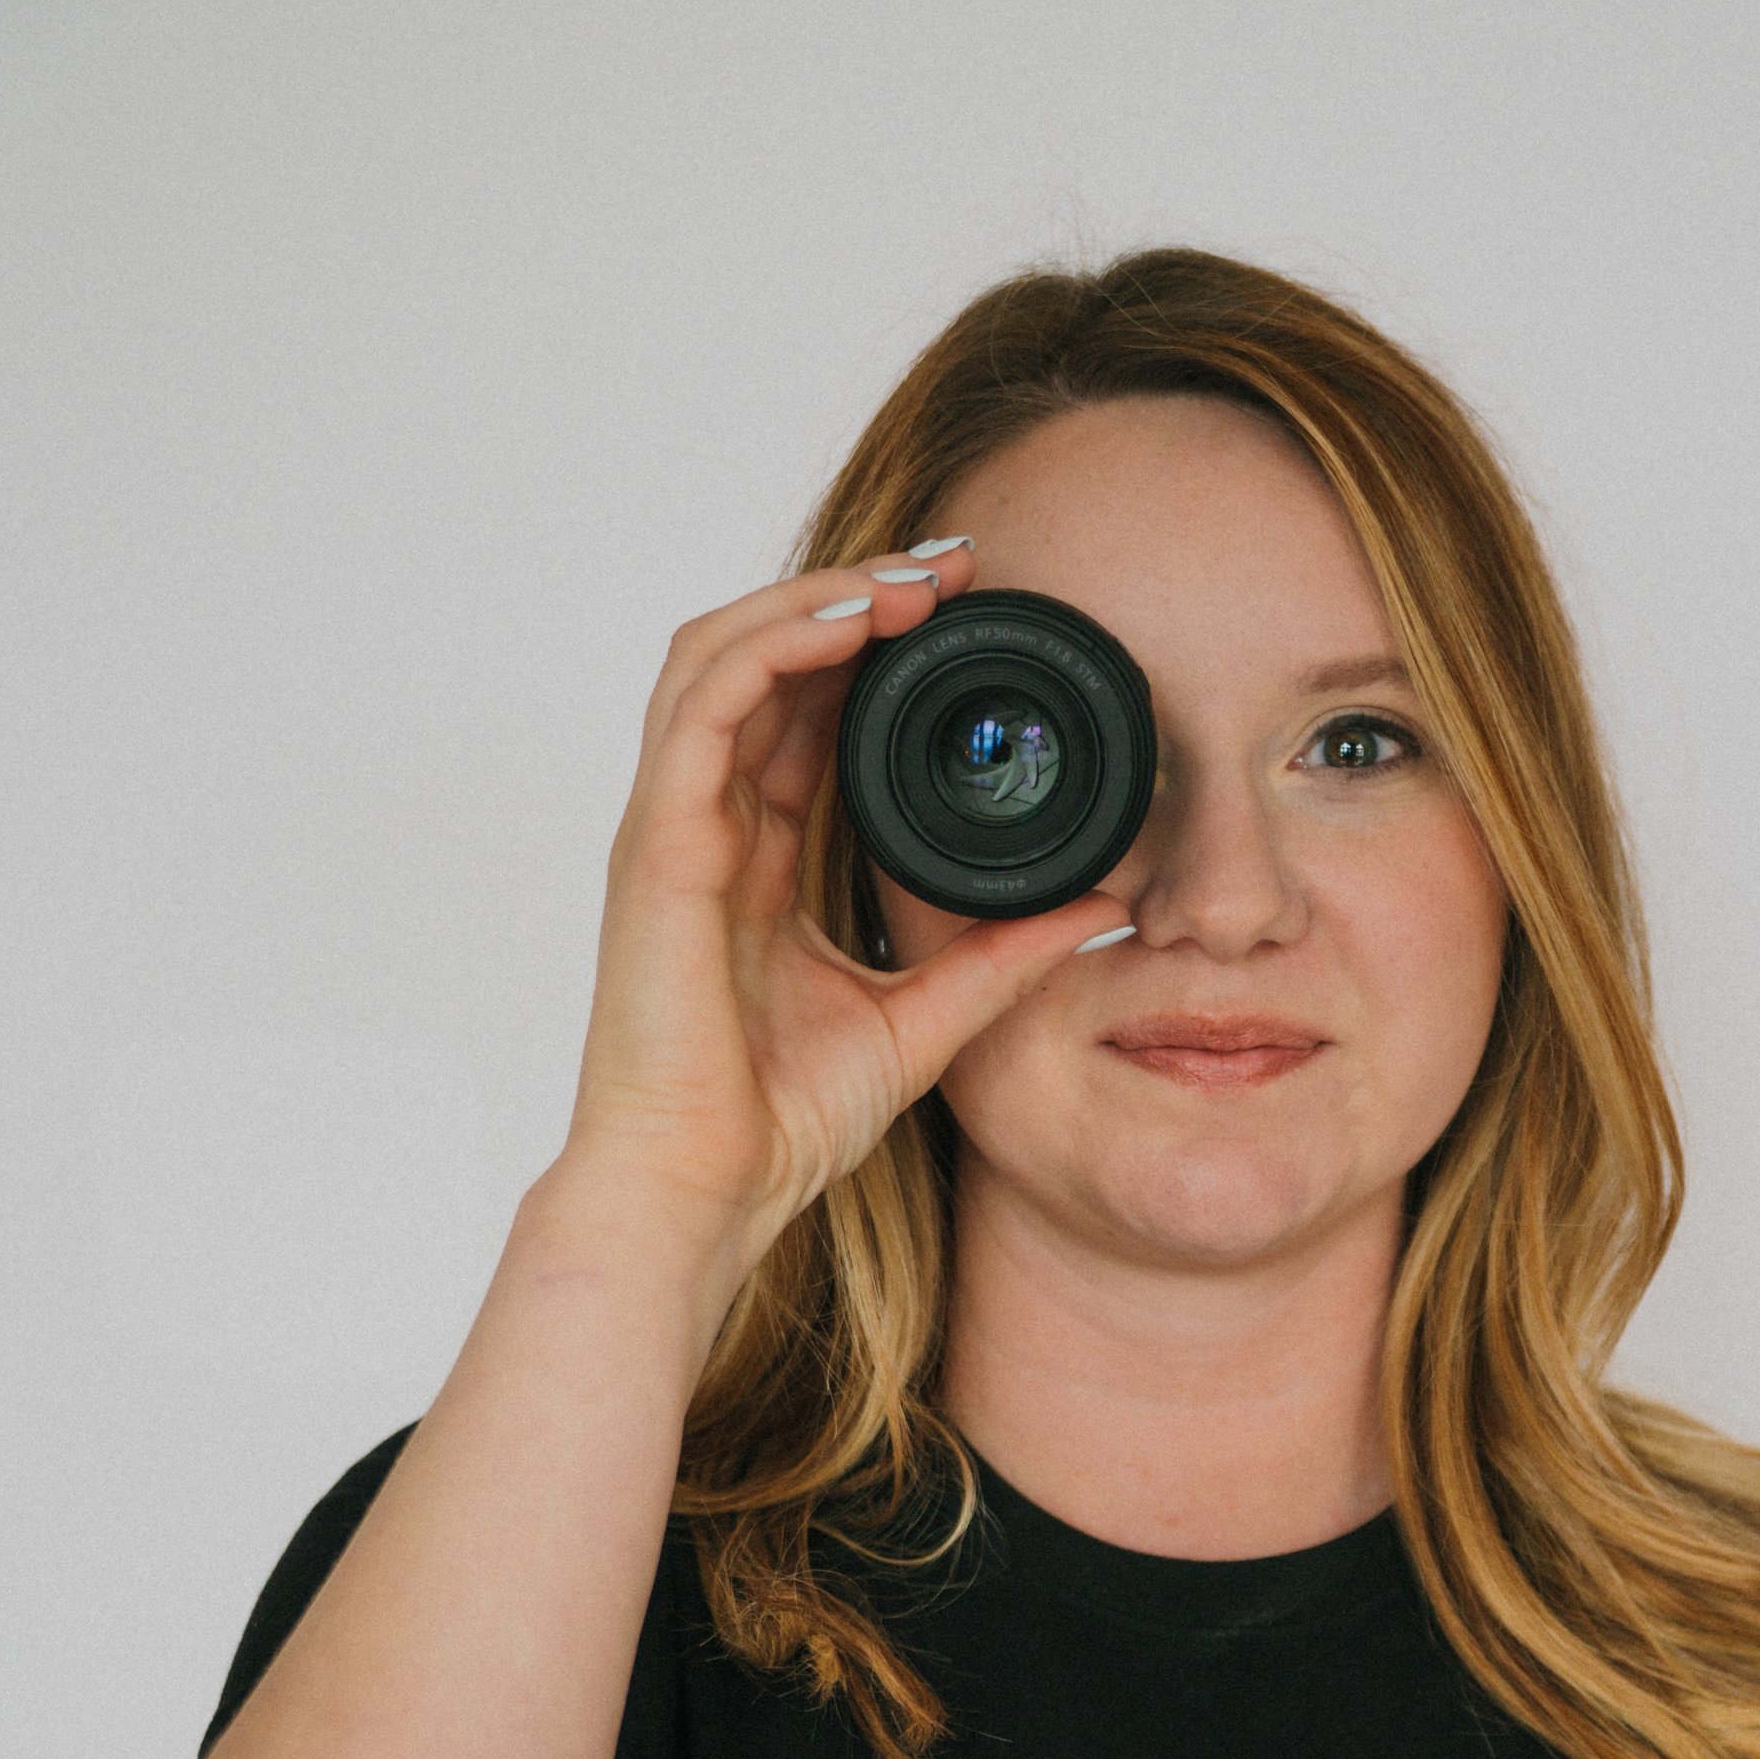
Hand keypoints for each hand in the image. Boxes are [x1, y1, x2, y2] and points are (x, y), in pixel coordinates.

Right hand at [561, 546, 1129, 1249]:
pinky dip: (774, 642)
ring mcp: (673, 825)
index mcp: (755, 857)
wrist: (705, 1189)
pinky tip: (850, 622)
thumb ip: (1002, 958)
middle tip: (954, 569)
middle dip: (854, 597)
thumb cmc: (777, 1122)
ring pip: (721, 653)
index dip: (873, 649)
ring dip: (814, 598)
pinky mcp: (657, 841)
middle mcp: (707, 825)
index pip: (802, 713)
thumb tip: (1101, 910)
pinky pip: (705, 700)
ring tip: (910, 580)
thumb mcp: (925, 1020)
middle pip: (763, 660)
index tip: (966, 616)